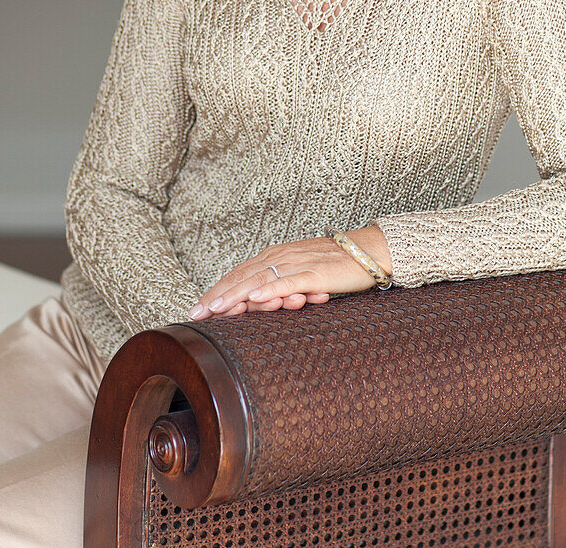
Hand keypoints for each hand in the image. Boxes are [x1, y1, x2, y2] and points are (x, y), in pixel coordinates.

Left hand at [186, 227, 391, 319]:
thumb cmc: (336, 265)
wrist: (368, 251)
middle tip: (197, 313)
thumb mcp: (301, 275)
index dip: (217, 290)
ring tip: (216, 308)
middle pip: (243, 275)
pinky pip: (289, 281)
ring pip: (260, 279)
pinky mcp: (316, 272)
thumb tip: (255, 304)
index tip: (197, 307)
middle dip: (218, 295)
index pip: (239, 273)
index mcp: (276, 255)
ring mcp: (298, 263)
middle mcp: (282, 256)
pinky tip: (256, 298)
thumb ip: (279, 285)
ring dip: (236, 295)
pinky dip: (271, 289)